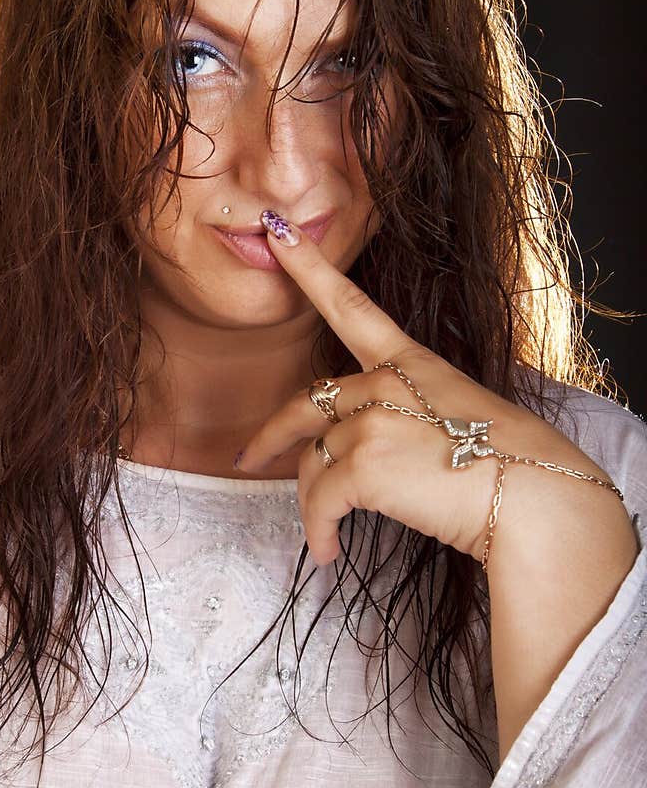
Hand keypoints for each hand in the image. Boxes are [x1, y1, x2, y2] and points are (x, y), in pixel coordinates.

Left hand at [234, 210, 624, 568]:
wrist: (537, 500)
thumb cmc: (514, 467)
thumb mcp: (460, 420)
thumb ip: (409, 419)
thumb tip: (368, 456)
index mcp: (413, 363)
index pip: (351, 306)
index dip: (310, 269)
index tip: (277, 234)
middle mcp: (387, 382)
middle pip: (306, 405)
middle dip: (271, 436)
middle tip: (250, 458)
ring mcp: (373, 419)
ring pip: (313, 465)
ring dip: (312, 507)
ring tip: (325, 539)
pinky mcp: (365, 463)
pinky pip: (320, 502)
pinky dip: (319, 533)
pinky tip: (328, 554)